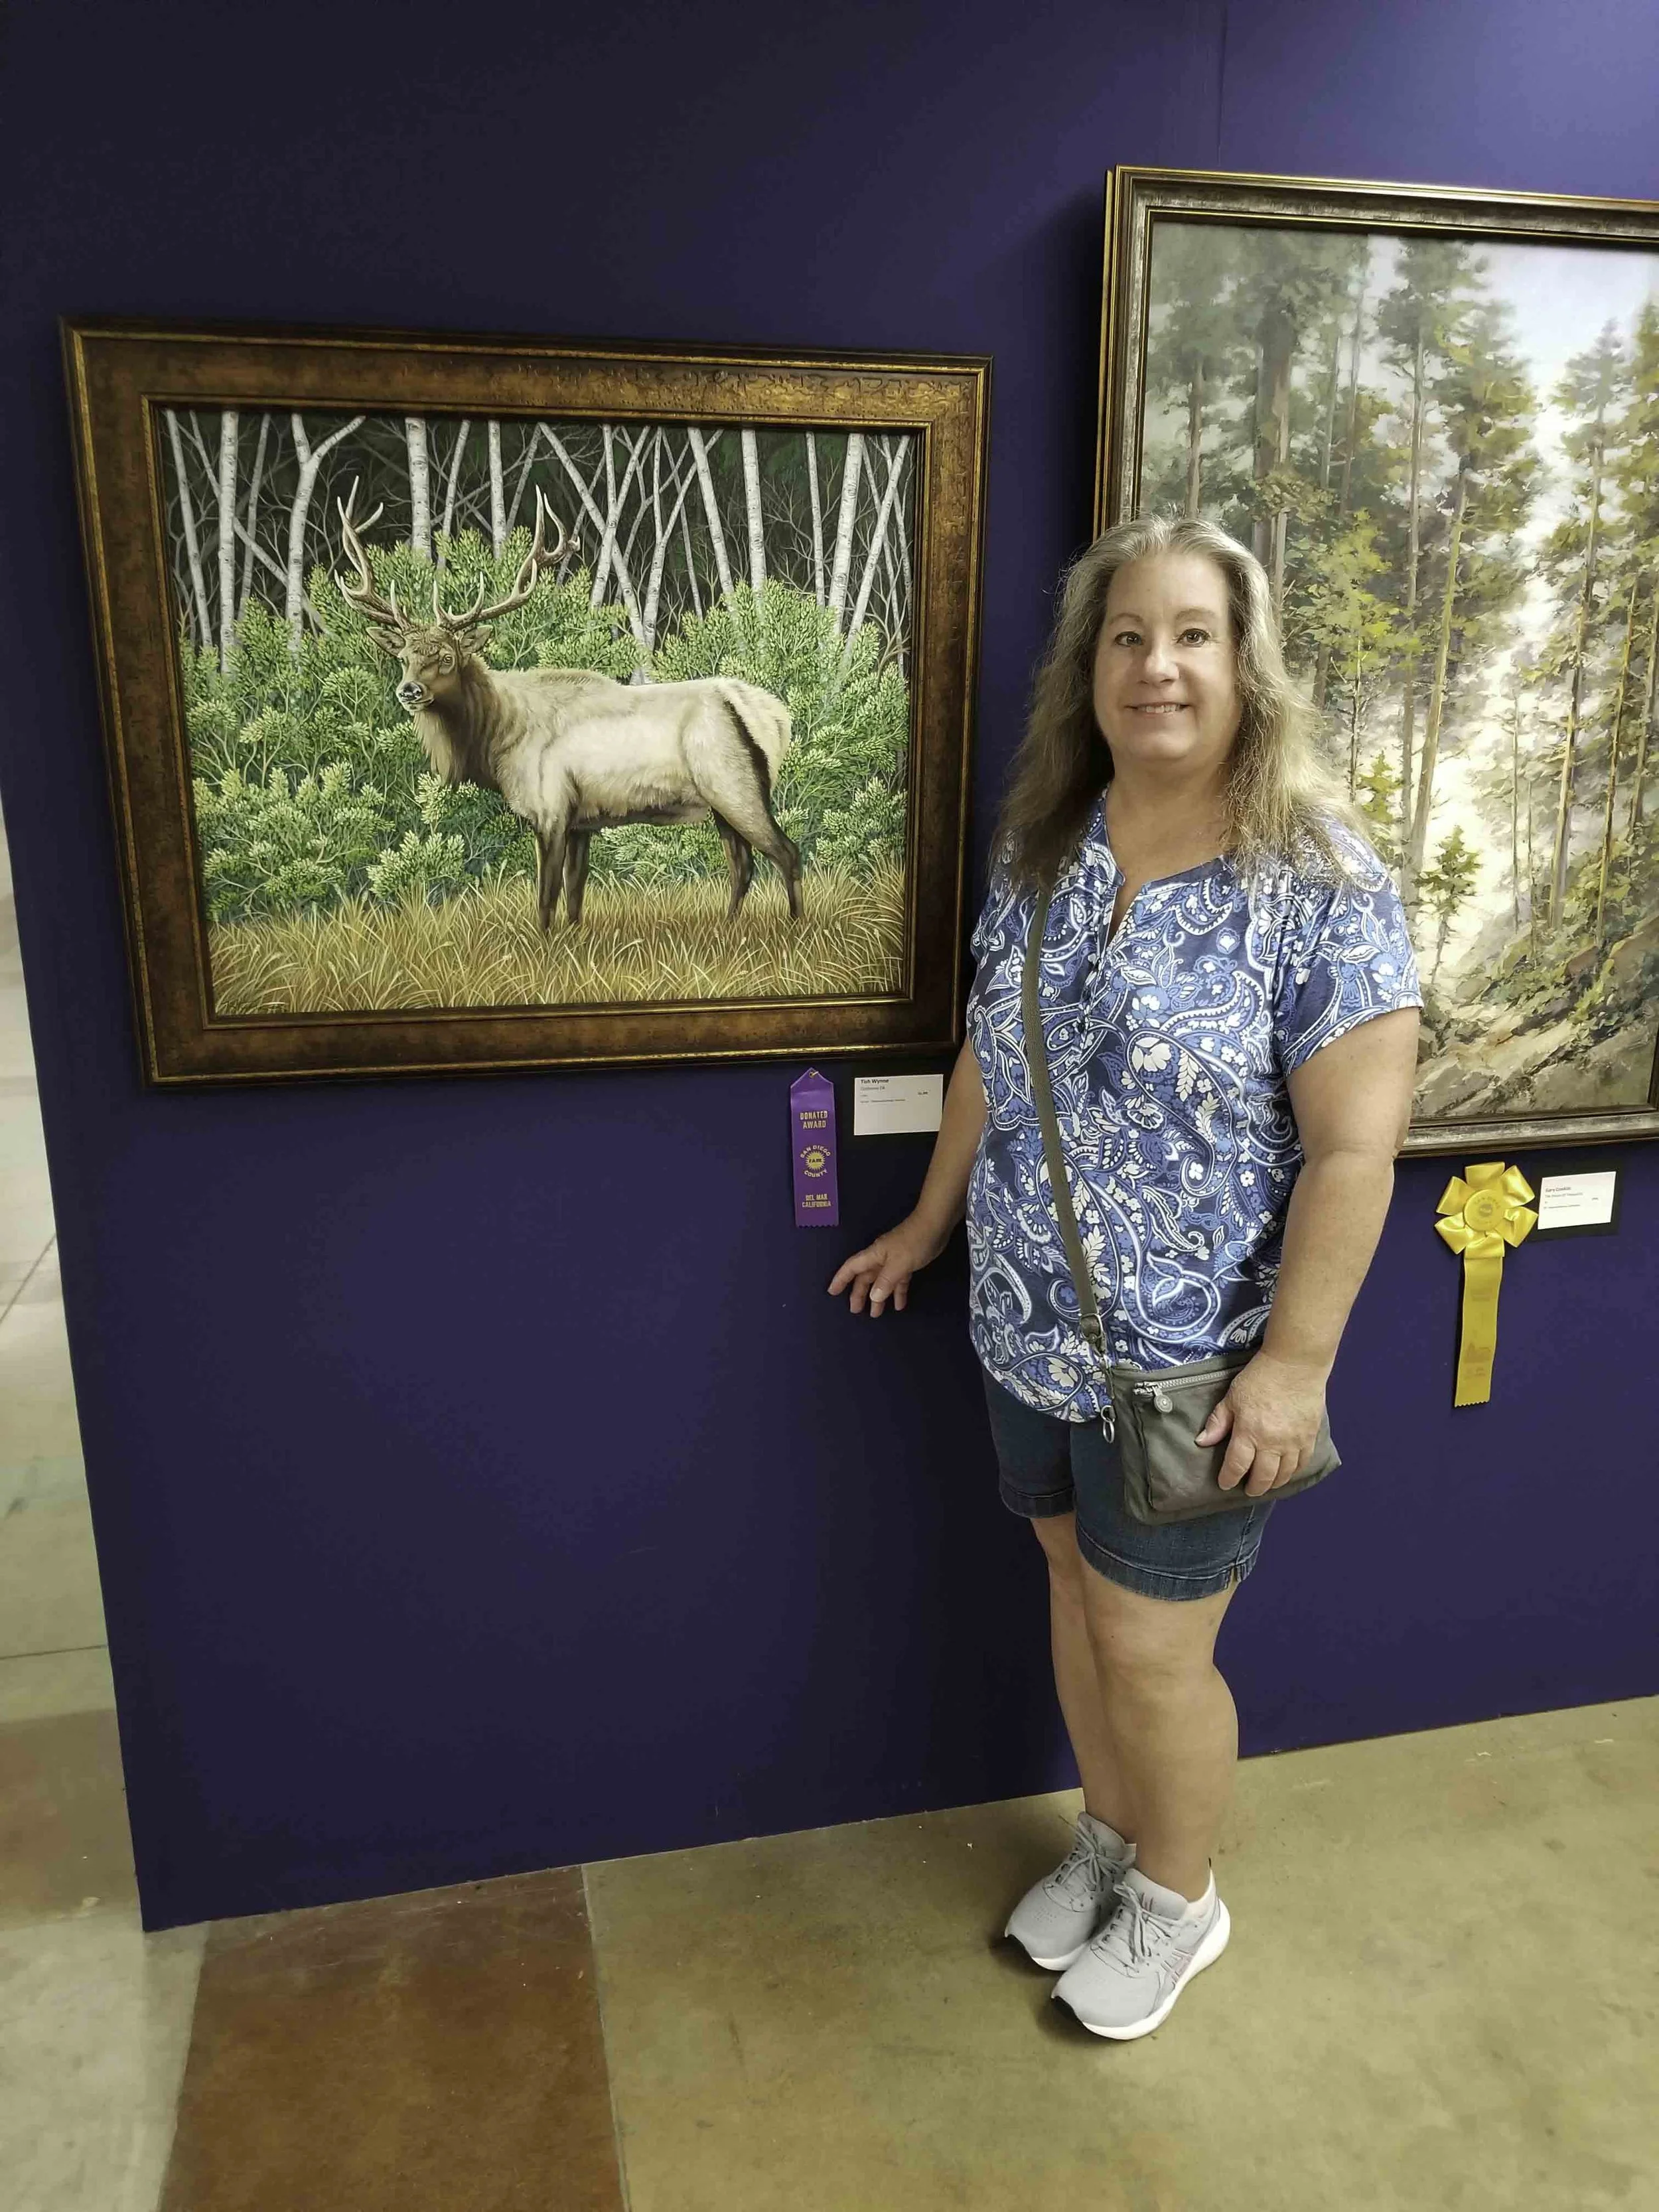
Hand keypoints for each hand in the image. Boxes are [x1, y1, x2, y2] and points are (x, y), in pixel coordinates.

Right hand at [827, 1213, 949, 1315]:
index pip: (851, 1268)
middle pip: (865, 1278)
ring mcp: (894, 1261)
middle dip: (859, 1294)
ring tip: (876, 1314)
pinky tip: (899, 1305)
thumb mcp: (899, 1263)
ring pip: (882, 1282)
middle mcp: (881, 1259)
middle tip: (856, 1311)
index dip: (840, 1279)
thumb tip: (873, 1297)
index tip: (832, 1292)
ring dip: (878, 1297)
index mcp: (874, 1255)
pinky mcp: (907, 1264)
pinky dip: (898, 1292)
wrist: (935, 1225)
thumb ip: (885, 1281)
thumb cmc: (914, 1242)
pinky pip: (898, 1281)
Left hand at [1196, 1351, 1327, 1498]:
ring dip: (1274, 1483)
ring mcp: (1294, 1442)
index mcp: (1249, 1432)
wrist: (1295, 1364)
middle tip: (1248, 1490)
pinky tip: (1286, 1472)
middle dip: (1253, 1488)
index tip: (1225, 1484)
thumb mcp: (1232, 1397)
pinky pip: (1302, 1463)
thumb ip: (1218, 1421)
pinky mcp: (1310, 1437)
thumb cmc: (1260, 1377)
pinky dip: (1293, 1472)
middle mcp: (1272, 1442)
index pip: (1237, 1466)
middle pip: (1263, 1477)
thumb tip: (1202, 1442)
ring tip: (1266, 1484)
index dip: (1229, 1479)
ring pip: (1284, 1475)